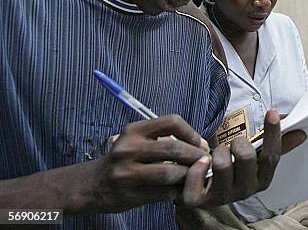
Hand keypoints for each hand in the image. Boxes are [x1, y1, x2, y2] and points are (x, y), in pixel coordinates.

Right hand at [80, 115, 209, 212]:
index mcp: (134, 131)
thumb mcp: (138, 140)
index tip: (200, 144)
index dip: (191, 133)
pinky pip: (163, 192)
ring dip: (189, 175)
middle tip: (205, 162)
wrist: (93, 185)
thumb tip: (202, 145)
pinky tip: (182, 189)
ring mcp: (126, 172)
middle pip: (173, 148)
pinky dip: (178, 190)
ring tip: (195, 176)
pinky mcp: (129, 194)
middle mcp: (128, 148)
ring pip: (170, 172)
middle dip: (195, 156)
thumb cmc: (125, 160)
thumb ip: (166, 139)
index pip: (171, 122)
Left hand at [179, 110, 305, 207]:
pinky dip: (198, 166)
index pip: (272, 156)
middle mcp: (246, 191)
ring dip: (217, 152)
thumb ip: (277, 144)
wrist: (205, 191)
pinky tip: (201, 164)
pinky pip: (198, 176)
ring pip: (222, 163)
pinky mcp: (199, 200)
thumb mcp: (256, 158)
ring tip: (214, 157)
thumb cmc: (234, 169)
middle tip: (231, 146)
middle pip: (246, 156)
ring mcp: (223, 196)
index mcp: (262, 180)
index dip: (273, 134)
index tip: (272, 113)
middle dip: (237, 142)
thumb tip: (301, 132)